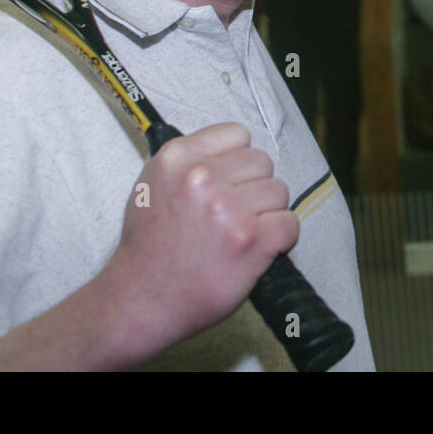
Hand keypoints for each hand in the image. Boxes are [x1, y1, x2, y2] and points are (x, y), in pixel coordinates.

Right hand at [102, 123, 298, 354]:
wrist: (142, 300)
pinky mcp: (251, 240)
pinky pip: (290, 224)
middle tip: (233, 214)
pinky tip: (256, 249)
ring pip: (280, 191)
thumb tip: (230, 148)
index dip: (237, 161)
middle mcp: (202, 177)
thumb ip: (190, 160)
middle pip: (263, 161)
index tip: (229, 182)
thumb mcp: (154, 184)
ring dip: (267, 213)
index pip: (238, 134)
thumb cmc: (150, 246)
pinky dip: (280, 239)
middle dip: (253, 187)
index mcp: (178, 157)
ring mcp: (228, 209)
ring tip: (240, 234)